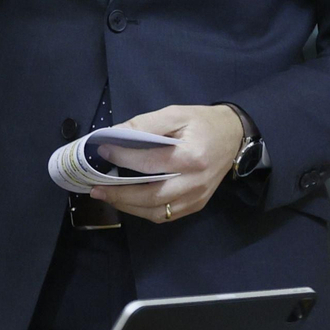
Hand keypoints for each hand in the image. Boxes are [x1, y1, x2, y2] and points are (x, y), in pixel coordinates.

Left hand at [88, 105, 243, 223]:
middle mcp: (196, 181)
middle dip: (121, 194)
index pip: (151, 162)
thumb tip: (115, 134)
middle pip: (153, 195)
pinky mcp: (197, 204)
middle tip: (96, 187)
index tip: (102, 152)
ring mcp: (197, 197)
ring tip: (107, 196)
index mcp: (192, 156)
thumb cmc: (201, 122)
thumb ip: (145, 124)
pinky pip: (167, 215)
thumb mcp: (175, 114)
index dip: (123, 158)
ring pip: (158, 212)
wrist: (233, 136)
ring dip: (129, 207)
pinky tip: (129, 201)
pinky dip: (144, 211)